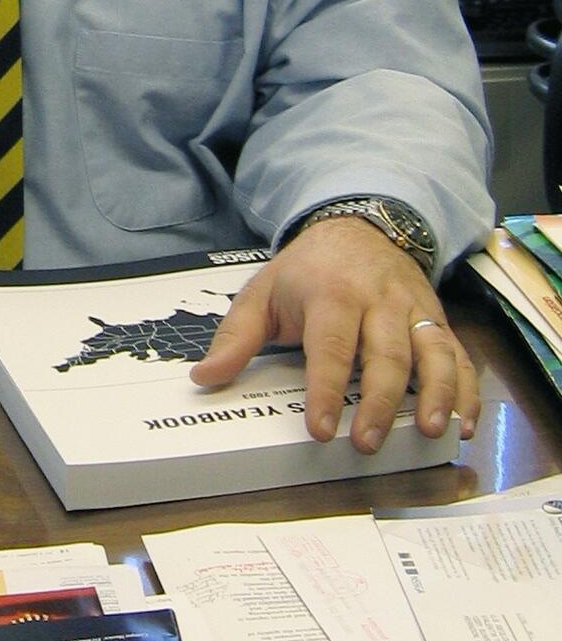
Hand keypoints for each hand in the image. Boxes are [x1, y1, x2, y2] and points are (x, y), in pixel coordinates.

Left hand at [190, 218, 479, 452]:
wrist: (357, 227)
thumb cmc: (306, 271)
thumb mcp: (263, 293)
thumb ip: (236, 338)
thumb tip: (205, 377)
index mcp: (330, 293)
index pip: (330, 346)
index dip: (325, 389)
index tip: (320, 429)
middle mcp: (377, 301)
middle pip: (385, 354)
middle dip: (378, 401)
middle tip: (367, 443)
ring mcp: (413, 309)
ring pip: (431, 353)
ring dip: (434, 394)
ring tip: (429, 432)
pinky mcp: (437, 319)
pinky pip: (459, 355)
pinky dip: (466, 390)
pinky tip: (463, 422)